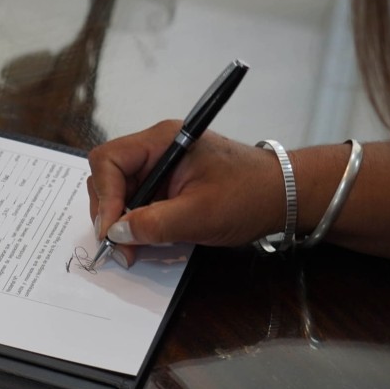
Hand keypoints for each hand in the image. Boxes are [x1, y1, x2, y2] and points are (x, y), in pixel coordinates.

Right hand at [87, 120, 285, 266]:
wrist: (285, 197)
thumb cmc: (249, 197)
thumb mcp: (200, 215)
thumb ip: (154, 224)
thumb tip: (115, 234)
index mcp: (162, 141)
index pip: (108, 161)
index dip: (105, 196)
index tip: (113, 231)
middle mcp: (156, 148)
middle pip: (108, 176)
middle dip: (109, 212)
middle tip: (120, 246)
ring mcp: (160, 166)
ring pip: (119, 191)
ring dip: (121, 220)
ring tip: (133, 247)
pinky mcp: (167, 183)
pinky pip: (138, 200)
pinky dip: (136, 222)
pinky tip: (146, 240)